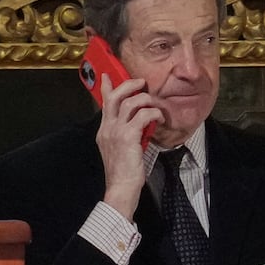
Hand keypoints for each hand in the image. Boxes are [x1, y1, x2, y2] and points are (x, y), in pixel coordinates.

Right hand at [96, 79, 165, 208]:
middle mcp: (107, 128)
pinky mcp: (128, 137)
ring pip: (129, 102)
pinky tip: (160, 119)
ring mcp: (116, 132)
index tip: (108, 76)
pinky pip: (142, 115)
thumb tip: (137, 124)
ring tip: (155, 105)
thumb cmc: (123, 173)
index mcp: (104, 131)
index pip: (104, 103)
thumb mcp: (120, 150)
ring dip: (146, 100)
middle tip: (141, 82)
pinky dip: (154, 113)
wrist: (120, 188)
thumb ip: (124, 135)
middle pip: (114, 96)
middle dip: (129, 85)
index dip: (106, 87)